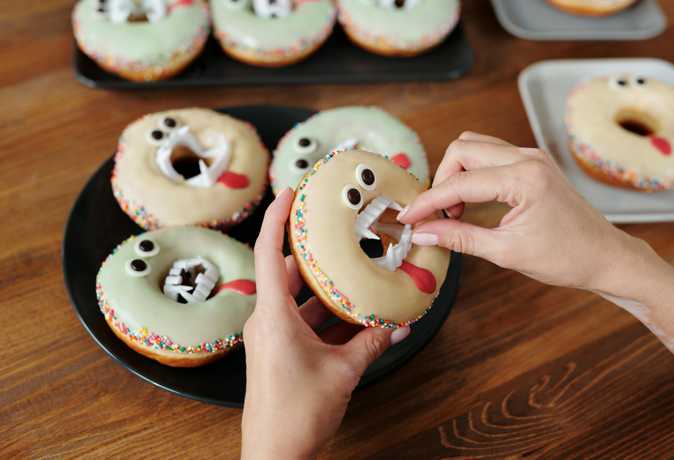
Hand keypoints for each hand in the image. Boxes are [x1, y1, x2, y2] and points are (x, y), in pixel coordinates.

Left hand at [241, 188, 410, 459]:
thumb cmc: (297, 414)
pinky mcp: (278, 350)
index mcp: (273, 317)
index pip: (270, 253)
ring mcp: (271, 337)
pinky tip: (353, 314)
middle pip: (288, 272)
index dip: (277, 218)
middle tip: (336, 229)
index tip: (289, 192)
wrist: (276, 454)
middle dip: (313, 252)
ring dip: (324, 288)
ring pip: (298, 298)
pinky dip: (324, 314)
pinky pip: (301, 320)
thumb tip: (400, 323)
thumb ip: (372, 342)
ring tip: (353, 271)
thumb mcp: (343, 372)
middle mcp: (266, 321)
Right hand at [399, 132, 673, 367]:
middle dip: (441, 181)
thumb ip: (459, 238)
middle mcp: (528, 158)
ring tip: (454, 211)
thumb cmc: (565, 258)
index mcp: (524, 179)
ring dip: (456, 173)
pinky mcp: (533, 162)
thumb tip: (422, 232)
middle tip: (437, 216)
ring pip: (475, 146)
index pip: (459, 183)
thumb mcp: (506, 252)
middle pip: (462, 150)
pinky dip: (472, 173)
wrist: (605, 256)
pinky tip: (471, 203)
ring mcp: (532, 156)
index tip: (407, 217)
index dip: (428, 201)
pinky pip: (490, 154)